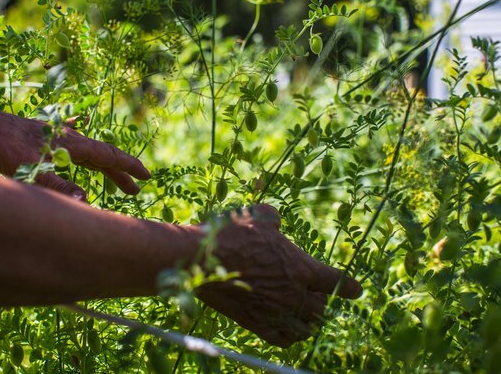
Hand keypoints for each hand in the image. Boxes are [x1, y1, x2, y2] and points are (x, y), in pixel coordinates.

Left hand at [0, 106, 149, 199]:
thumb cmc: (5, 149)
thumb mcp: (32, 171)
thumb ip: (60, 186)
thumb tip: (86, 203)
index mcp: (72, 145)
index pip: (109, 156)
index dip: (129, 167)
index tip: (146, 176)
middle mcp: (69, 138)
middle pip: (102, 156)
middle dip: (120, 172)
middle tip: (135, 188)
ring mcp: (57, 135)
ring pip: (88, 152)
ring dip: (103, 165)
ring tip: (114, 177)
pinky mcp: (43, 135)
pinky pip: (71, 139)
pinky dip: (80, 141)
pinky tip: (81, 126)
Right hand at [196, 205, 361, 346]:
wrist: (200, 260)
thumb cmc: (230, 234)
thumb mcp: (258, 215)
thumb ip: (275, 220)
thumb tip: (277, 224)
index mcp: (301, 267)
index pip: (337, 283)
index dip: (349, 287)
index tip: (356, 290)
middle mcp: (293, 294)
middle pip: (322, 307)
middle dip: (321, 301)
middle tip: (316, 295)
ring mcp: (275, 312)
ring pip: (306, 327)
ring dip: (308, 320)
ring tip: (305, 315)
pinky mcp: (256, 324)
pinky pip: (283, 339)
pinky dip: (290, 336)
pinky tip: (288, 330)